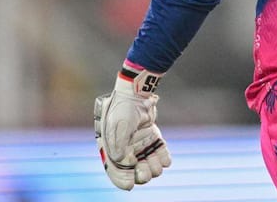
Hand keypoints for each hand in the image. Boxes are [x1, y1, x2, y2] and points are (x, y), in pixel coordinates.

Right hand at [93, 62, 170, 189]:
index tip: (131, 183)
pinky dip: (163, 159)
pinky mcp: (153, 140)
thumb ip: (119, 145)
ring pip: (151, 168)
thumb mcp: (118, 127)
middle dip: (142, 174)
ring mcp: (141, 146)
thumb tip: (122, 162)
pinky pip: (161, 156)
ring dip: (154, 167)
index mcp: (113, 151)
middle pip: (136, 174)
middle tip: (145, 168)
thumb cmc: (123, 109)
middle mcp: (127, 152)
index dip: (123, 180)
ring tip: (154, 159)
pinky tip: (163, 156)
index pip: (117, 173)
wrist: (137, 95)